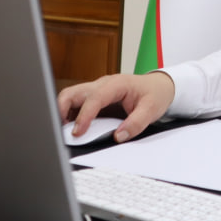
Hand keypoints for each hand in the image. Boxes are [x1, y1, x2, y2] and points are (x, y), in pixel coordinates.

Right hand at [57, 72, 174, 142]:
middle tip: (61, 131)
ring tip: (63, 132)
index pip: (93, 98)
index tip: (78, 132)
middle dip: (61, 110)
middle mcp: (102, 85)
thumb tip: (119, 136)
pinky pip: (75, 105)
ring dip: (62, 113)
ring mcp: (96, 91)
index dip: (83, 116)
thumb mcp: (152, 110)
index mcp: (115, 84)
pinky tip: (71, 129)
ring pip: (70, 97)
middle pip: (72, 93)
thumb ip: (136, 123)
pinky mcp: (94, 99)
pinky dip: (69, 116)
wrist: (159, 87)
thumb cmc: (154, 94)